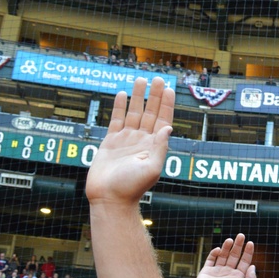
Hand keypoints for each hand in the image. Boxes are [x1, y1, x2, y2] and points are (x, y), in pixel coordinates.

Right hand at [85, 77, 174, 206]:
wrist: (109, 198)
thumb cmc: (131, 188)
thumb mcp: (152, 168)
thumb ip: (160, 148)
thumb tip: (168, 128)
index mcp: (154, 146)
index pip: (163, 120)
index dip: (166, 105)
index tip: (169, 89)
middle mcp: (142, 141)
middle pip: (150, 112)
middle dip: (154, 96)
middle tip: (158, 78)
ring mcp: (126, 140)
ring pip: (134, 113)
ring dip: (138, 97)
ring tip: (140, 80)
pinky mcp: (110, 142)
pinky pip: (116, 120)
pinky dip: (120, 107)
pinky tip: (123, 95)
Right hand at [191, 234, 256, 277]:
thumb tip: (253, 266)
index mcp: (238, 276)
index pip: (244, 261)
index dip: (248, 252)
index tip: (250, 243)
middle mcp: (228, 272)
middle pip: (234, 255)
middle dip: (238, 245)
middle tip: (241, 235)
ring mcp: (217, 271)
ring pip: (223, 255)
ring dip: (227, 247)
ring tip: (230, 240)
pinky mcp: (206, 271)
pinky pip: (211, 259)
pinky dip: (214, 253)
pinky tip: (219, 249)